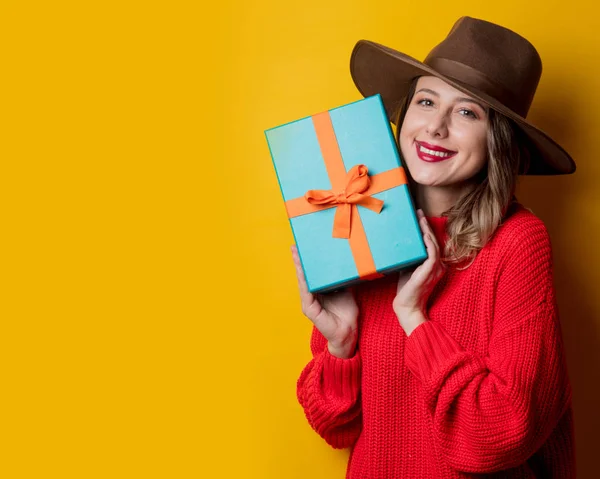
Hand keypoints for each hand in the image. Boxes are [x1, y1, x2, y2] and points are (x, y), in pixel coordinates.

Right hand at [291, 244, 358, 357]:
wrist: (348, 331)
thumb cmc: (347, 312)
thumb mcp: (346, 289)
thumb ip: (343, 278)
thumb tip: (348, 261)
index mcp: (318, 291)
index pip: (310, 273)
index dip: (306, 261)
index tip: (303, 247)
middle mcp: (311, 296)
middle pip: (303, 275)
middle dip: (299, 260)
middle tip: (295, 246)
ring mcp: (308, 303)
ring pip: (303, 281)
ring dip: (299, 268)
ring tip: (296, 255)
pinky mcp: (310, 309)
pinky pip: (306, 292)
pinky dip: (304, 280)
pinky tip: (303, 271)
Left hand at [393, 209, 445, 335]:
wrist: (407, 307)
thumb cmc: (406, 291)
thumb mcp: (407, 269)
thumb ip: (409, 258)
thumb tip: (401, 244)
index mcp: (434, 265)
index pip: (432, 243)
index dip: (426, 230)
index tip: (418, 217)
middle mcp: (438, 266)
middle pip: (434, 240)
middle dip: (426, 225)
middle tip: (418, 212)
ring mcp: (436, 268)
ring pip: (433, 244)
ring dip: (426, 230)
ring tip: (419, 218)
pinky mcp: (430, 271)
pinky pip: (432, 253)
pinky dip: (428, 242)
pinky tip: (423, 234)